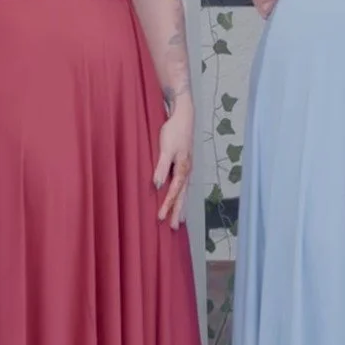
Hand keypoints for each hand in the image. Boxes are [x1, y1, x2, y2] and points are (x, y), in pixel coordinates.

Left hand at [153, 106, 193, 228]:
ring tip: (180, 219)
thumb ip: (161, 167)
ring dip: (181, 205)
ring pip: (184, 192)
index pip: (174, 192)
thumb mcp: (166, 148)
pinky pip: (183, 185)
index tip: (160, 218)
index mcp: (183, 169)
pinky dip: (181, 195)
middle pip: (183, 196)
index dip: (167, 205)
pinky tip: (179, 198)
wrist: (184, 116)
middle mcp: (187, 171)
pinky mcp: (184, 164)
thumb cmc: (174, 131)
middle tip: (174, 228)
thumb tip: (157, 186)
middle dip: (178, 212)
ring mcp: (187, 168)